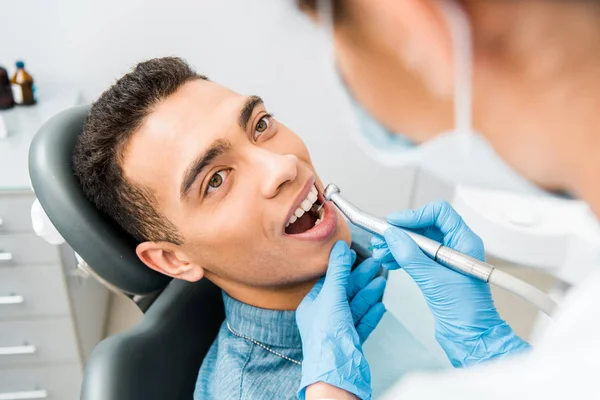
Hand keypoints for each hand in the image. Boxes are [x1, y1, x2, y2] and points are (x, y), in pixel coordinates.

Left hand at [296, 241, 384, 399]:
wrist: (336, 371)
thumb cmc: (327, 338)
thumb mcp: (332, 296)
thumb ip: (338, 271)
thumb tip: (339, 248)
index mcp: (312, 306)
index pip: (329, 281)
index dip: (343, 268)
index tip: (355, 255)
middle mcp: (324, 318)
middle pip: (346, 292)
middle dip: (361, 278)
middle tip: (375, 264)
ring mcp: (338, 331)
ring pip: (356, 307)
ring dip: (369, 293)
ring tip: (382, 282)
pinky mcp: (351, 342)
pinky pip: (363, 323)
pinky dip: (372, 313)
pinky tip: (380, 305)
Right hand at [371, 200, 529, 366]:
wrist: (472, 338)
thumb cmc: (466, 313)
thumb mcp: (434, 281)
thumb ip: (411, 257)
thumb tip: (393, 236)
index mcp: (465, 242)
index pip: (439, 214)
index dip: (415, 215)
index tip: (394, 223)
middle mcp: (457, 247)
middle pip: (425, 226)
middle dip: (401, 231)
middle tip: (382, 237)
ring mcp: (447, 260)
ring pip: (418, 241)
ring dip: (398, 244)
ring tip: (381, 252)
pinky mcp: (437, 272)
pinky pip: (416, 256)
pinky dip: (401, 256)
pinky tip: (389, 261)